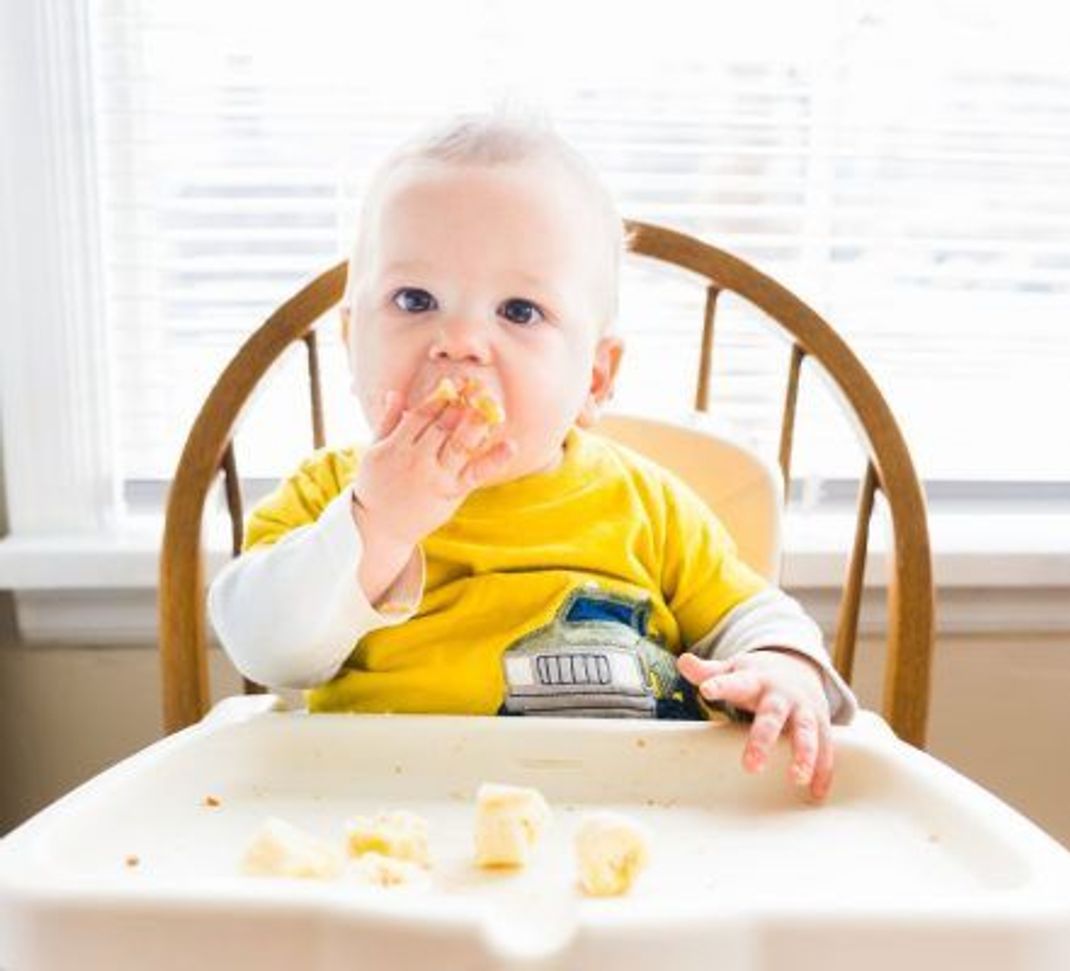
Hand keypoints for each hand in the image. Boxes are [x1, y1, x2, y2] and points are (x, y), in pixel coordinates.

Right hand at [352, 386, 514, 601]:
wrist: (377, 526)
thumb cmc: (376, 485)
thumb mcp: (374, 450)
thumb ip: (388, 421)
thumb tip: (395, 392)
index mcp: (397, 445)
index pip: (423, 414)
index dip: (441, 396)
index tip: (457, 381)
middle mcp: (417, 459)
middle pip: (444, 425)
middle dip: (462, 404)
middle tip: (480, 387)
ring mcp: (435, 477)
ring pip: (460, 444)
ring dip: (477, 423)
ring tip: (493, 405)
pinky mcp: (451, 493)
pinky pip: (475, 474)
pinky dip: (493, 460)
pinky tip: (510, 446)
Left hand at [676, 649, 834, 800]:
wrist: (797, 666)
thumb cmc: (757, 676)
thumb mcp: (733, 669)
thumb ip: (708, 672)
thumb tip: (683, 661)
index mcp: (755, 681)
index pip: (735, 682)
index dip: (720, 685)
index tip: (706, 690)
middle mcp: (781, 695)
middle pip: (772, 716)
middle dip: (763, 740)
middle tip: (751, 766)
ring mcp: (803, 709)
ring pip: (806, 732)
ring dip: (804, 755)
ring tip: (796, 778)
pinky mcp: (821, 724)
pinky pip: (825, 748)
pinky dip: (823, 770)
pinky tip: (816, 794)